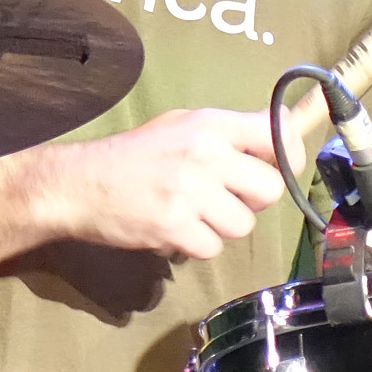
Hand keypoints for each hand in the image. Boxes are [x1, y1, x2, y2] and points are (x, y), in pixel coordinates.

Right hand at [34, 107, 302, 260]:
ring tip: (196, 214)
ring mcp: (190, 192)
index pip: (277, 132)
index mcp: (211, 124)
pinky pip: (212, 247)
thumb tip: (283, 131)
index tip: (282, 166)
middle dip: (254, 199)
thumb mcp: (183, 125)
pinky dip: (197, 246)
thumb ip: (230, 131)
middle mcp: (206, 154)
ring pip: (243, 224)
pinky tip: (177, 230)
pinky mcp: (174, 227)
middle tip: (229, 197)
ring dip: (224, 226)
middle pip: (270, 188)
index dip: (290, 154)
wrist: (81, 183)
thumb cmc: (136, 154)